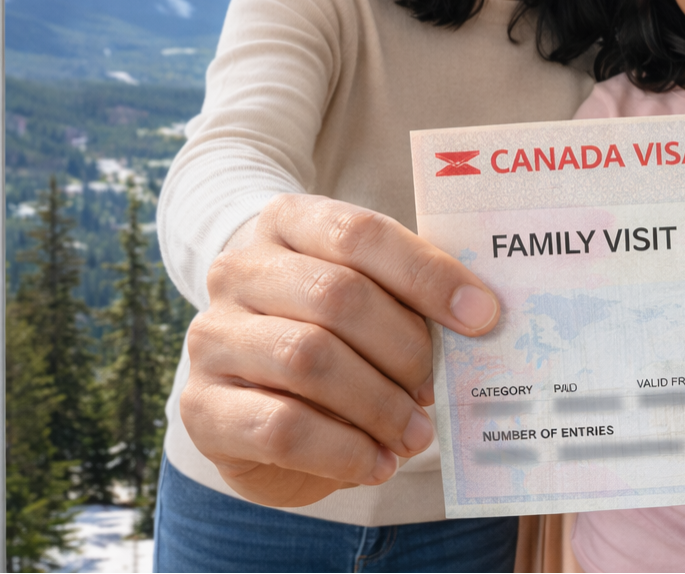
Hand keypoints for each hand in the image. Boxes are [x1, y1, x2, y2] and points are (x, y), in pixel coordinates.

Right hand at [180, 193, 500, 506]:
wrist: (254, 386)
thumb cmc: (334, 329)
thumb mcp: (371, 295)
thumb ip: (412, 295)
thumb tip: (481, 319)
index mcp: (288, 222)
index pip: (361, 235)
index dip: (427, 275)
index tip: (483, 316)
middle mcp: (239, 270)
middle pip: (337, 296)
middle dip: (404, 349)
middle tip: (436, 388)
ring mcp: (212, 337)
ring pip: (308, 360)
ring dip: (379, 405)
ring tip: (416, 433)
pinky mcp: (201, 407)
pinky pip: (282, 428)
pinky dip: (345, 450)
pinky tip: (378, 462)